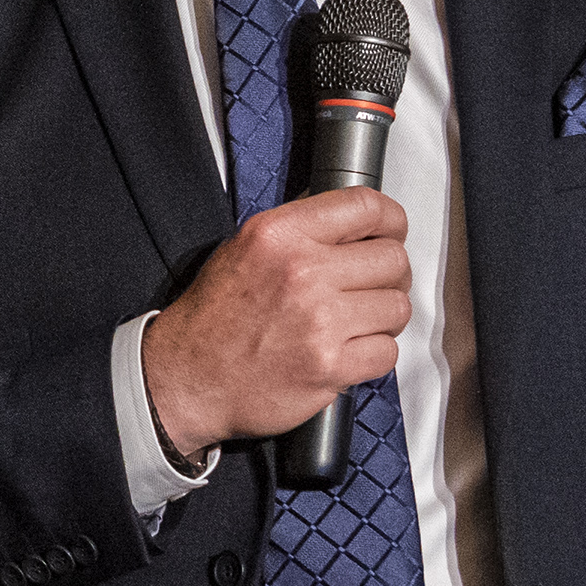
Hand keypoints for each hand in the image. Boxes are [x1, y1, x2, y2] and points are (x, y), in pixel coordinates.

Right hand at [138, 188, 408, 469]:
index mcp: (280, 234)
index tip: (392, 233)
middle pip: (393, 259)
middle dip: (389, 276)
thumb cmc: (215, 317)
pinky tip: (347, 353)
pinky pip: (387, 352)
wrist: (188, 379)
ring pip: (397, 307)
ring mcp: (319, 321)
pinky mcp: (330, 366)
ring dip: (383, 318)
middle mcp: (302, 271)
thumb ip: (299, 231)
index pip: (366, 206)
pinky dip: (373, 355)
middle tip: (370, 289)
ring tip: (355, 324)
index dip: (391, 220)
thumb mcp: (244, 248)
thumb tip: (356, 223)